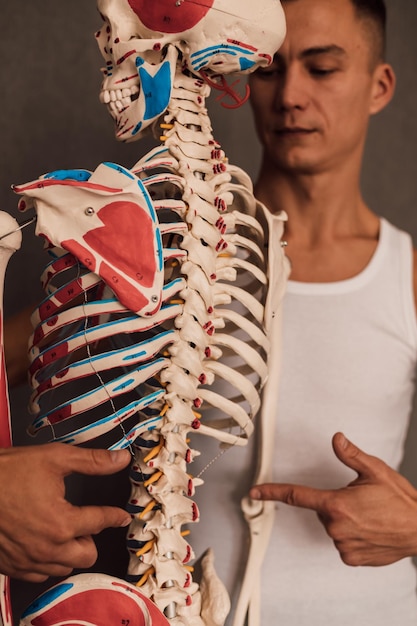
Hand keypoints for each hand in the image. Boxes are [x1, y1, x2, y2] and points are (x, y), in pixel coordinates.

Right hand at [0, 443, 130, 581]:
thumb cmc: (6, 473)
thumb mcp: (54, 459)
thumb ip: (91, 461)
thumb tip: (119, 460)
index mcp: (62, 523)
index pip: (100, 522)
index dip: (114, 516)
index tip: (120, 516)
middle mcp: (47, 548)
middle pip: (87, 555)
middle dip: (90, 537)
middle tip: (83, 520)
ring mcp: (28, 561)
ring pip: (64, 566)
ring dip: (69, 550)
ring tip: (61, 528)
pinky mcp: (11, 566)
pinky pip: (39, 573)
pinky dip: (46, 560)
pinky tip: (42, 540)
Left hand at [250, 432, 416, 565]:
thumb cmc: (400, 501)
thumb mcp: (375, 471)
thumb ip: (351, 455)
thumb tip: (336, 439)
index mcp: (336, 503)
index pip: (296, 495)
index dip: (272, 492)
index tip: (255, 492)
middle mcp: (336, 527)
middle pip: (322, 509)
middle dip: (336, 502)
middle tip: (362, 501)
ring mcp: (343, 545)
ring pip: (333, 526)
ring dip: (345, 520)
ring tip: (370, 516)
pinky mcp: (351, 558)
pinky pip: (342, 542)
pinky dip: (352, 535)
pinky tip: (370, 530)